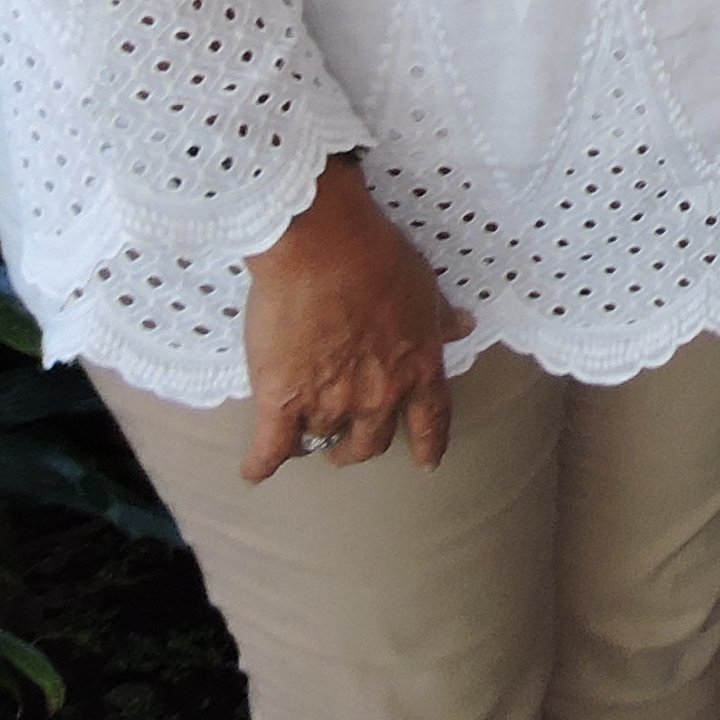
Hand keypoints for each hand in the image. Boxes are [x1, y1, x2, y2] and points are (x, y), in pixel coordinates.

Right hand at [239, 158, 471, 481]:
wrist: (323, 248)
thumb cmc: (378, 258)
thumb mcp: (424, 288)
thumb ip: (440, 317)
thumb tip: (464, 326)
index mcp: (418, 368)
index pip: (430, 421)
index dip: (428, 445)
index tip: (426, 462)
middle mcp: (378, 396)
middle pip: (371, 442)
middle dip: (358, 447)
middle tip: (346, 446)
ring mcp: (329, 402)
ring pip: (322, 439)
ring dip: (314, 442)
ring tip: (302, 438)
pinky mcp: (281, 400)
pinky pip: (271, 448)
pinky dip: (262, 463)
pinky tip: (255, 471)